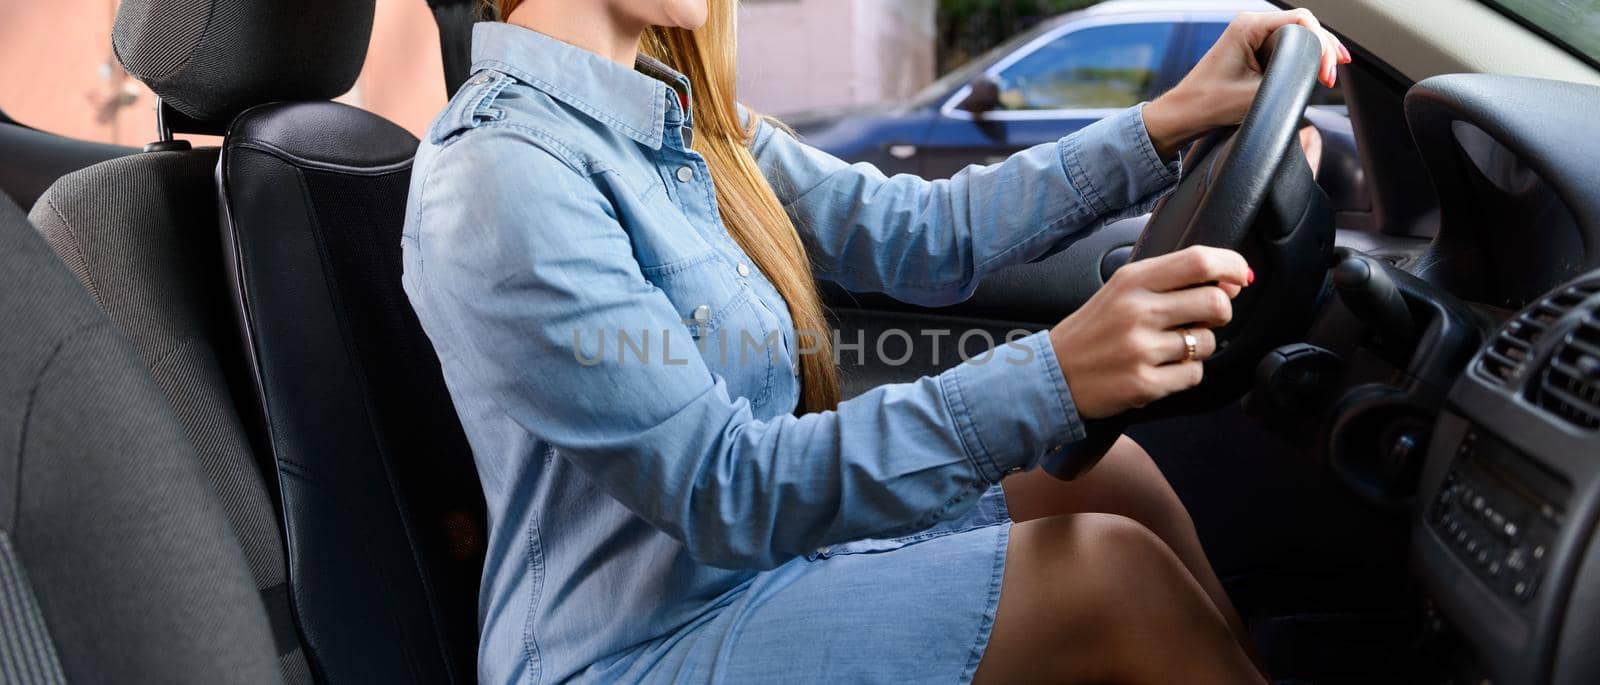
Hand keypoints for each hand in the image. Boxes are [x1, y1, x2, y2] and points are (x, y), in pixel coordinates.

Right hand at [1050, 246, 1251, 419]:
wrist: (1053, 374)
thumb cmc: (1093, 330)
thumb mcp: (1122, 290)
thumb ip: (1169, 280)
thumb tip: (1230, 280)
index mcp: (1133, 280)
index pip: (1199, 260)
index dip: (1231, 266)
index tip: (1241, 276)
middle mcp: (1137, 311)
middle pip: (1216, 302)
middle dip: (1221, 312)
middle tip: (1204, 318)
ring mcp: (1141, 349)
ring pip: (1207, 342)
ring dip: (1198, 346)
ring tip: (1169, 348)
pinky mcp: (1145, 383)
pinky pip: (1194, 375)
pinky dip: (1185, 374)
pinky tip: (1160, 369)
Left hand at [1142, 9, 1351, 158]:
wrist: (1183, 113)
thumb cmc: (1208, 104)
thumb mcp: (1255, 95)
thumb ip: (1288, 80)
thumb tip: (1314, 76)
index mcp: (1248, 26)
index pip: (1302, 21)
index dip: (1322, 45)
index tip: (1326, 73)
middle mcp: (1250, 23)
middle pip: (1303, 24)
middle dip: (1324, 48)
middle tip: (1332, 76)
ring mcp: (1251, 34)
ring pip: (1298, 34)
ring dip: (1317, 51)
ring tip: (1331, 72)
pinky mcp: (1252, 47)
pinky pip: (1286, 43)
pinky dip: (1304, 55)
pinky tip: (1320, 67)